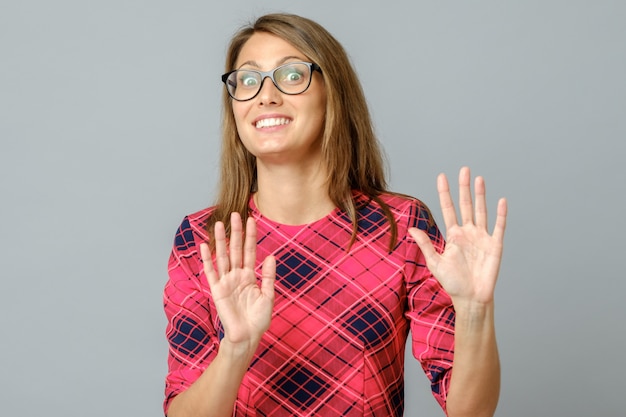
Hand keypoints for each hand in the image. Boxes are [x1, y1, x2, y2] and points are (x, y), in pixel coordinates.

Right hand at [200, 212, 275, 346]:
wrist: (247, 336)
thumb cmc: (259, 319)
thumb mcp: (268, 296)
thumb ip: (268, 276)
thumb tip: (270, 256)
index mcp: (250, 276)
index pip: (250, 251)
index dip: (250, 236)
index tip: (252, 219)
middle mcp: (237, 275)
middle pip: (235, 249)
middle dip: (236, 232)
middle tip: (236, 214)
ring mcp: (226, 281)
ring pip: (222, 256)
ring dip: (220, 240)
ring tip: (219, 224)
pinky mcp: (217, 290)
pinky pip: (211, 272)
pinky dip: (207, 259)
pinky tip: (204, 245)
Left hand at [409, 167, 506, 306]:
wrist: (471, 299)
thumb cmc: (453, 283)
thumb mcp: (435, 263)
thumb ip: (425, 244)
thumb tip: (411, 228)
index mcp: (453, 235)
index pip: (448, 209)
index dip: (445, 193)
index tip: (441, 176)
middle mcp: (467, 232)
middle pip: (465, 205)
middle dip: (463, 187)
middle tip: (463, 169)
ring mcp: (482, 237)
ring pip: (481, 211)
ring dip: (480, 195)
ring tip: (479, 178)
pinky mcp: (495, 245)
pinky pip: (498, 227)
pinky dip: (500, 214)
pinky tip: (501, 200)